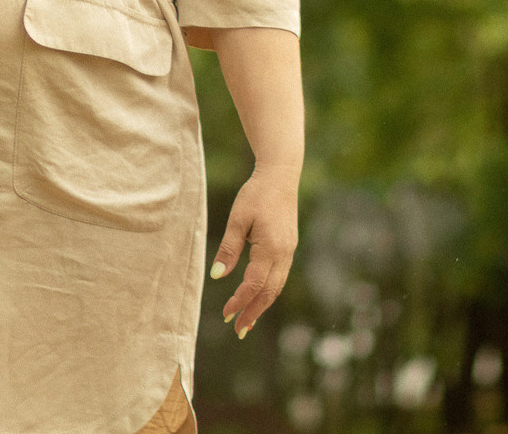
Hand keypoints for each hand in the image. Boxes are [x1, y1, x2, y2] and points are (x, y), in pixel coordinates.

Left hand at [211, 165, 298, 338]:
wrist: (281, 176)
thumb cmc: (256, 194)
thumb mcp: (237, 219)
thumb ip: (228, 248)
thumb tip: (218, 276)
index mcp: (270, 248)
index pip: (254, 284)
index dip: (240, 301)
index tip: (226, 313)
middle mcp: (284, 254)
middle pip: (269, 292)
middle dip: (253, 312)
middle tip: (238, 330)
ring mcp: (289, 251)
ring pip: (276, 286)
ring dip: (262, 305)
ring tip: (248, 321)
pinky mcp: (289, 247)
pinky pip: (279, 276)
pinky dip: (268, 291)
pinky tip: (259, 297)